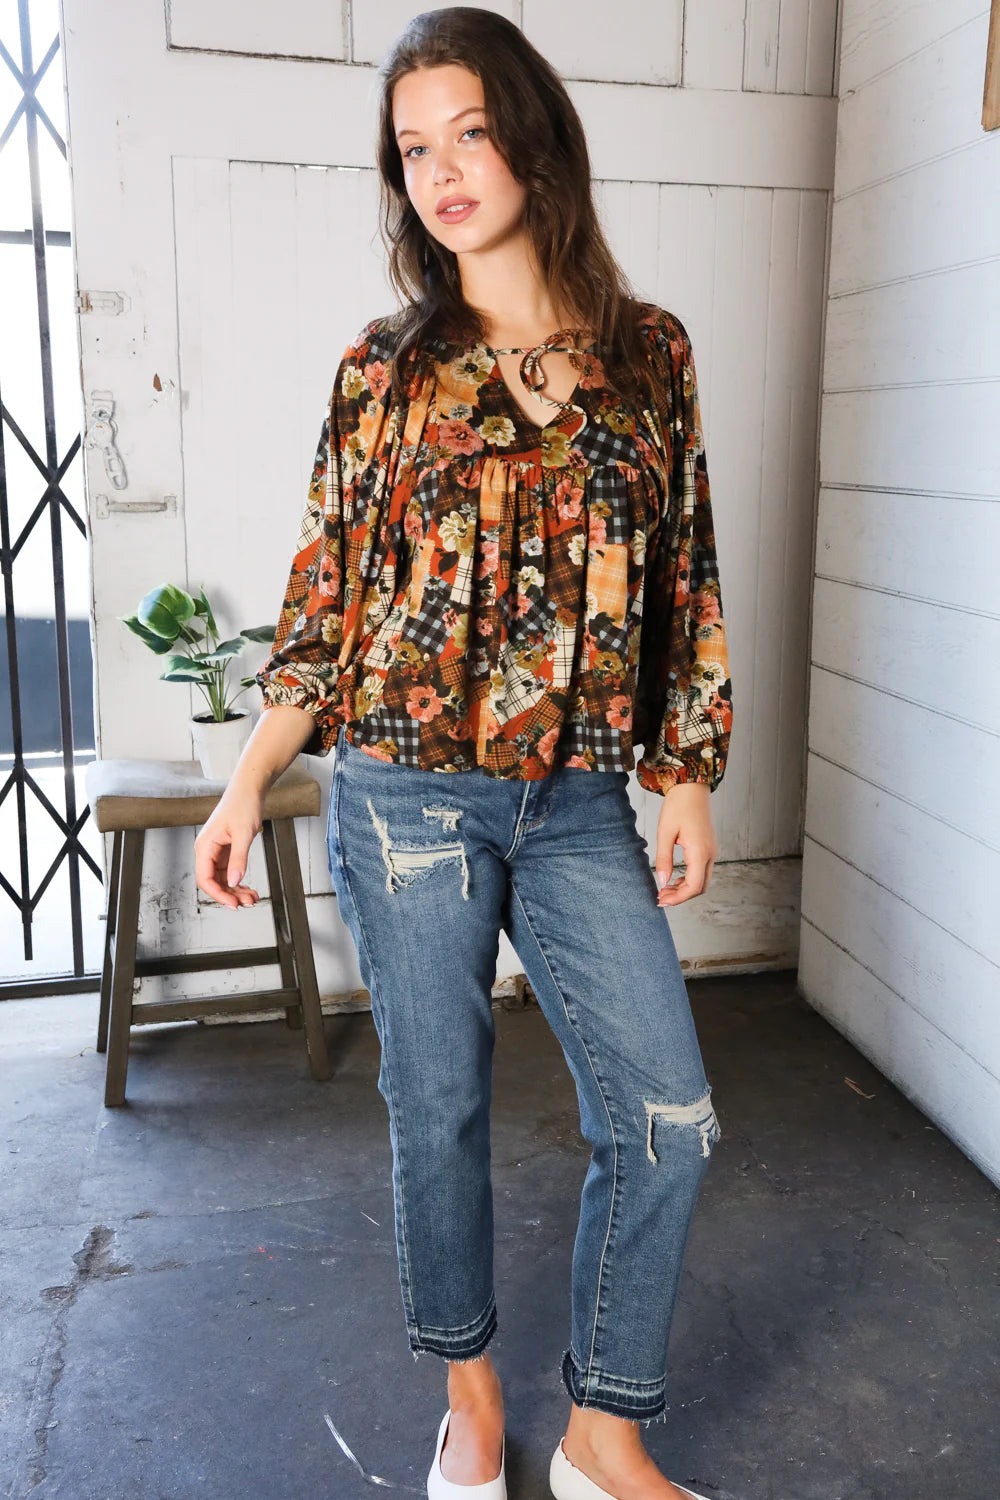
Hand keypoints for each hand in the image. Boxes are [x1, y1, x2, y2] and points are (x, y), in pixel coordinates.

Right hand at [194, 789, 263, 908]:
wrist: (249, 790)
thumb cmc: (243, 805)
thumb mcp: (244, 834)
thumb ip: (239, 859)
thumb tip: (234, 882)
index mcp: (205, 846)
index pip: (205, 879)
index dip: (218, 895)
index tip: (233, 904)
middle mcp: (207, 850)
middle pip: (213, 882)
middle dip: (230, 895)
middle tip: (248, 903)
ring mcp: (216, 851)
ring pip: (222, 879)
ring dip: (236, 890)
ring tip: (252, 898)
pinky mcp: (226, 850)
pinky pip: (229, 872)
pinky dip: (239, 881)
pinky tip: (249, 888)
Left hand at [653, 782, 716, 906]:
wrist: (691, 788)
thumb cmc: (678, 806)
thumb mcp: (665, 833)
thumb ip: (664, 859)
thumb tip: (663, 882)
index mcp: (700, 852)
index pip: (693, 886)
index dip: (678, 898)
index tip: (661, 901)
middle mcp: (710, 854)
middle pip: (700, 887)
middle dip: (681, 896)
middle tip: (661, 898)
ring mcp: (711, 851)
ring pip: (702, 880)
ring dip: (685, 888)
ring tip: (664, 889)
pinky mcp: (708, 848)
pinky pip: (702, 870)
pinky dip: (689, 879)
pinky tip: (674, 878)